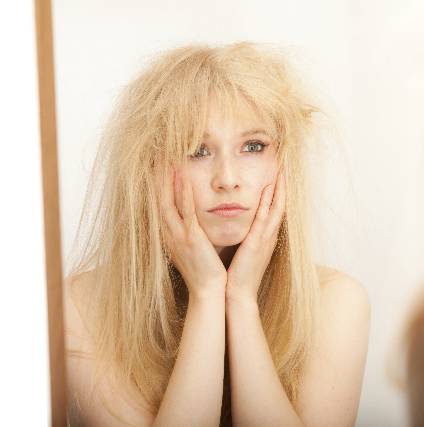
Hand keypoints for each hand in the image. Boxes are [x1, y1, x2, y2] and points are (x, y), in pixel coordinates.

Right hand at [155, 166, 225, 299]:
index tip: (156, 165)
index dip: (156, 184)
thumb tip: (186, 222)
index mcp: (169, 235)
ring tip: (166, 158)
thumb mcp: (190, 248)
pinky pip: (186, 211)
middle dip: (156, 177)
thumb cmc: (203, 270)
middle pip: (158, 198)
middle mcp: (169, 233)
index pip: (159, 203)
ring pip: (168, 201)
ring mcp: (178, 235)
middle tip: (155, 155)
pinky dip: (184, 193)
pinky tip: (185, 177)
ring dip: (167, 179)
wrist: (208, 291)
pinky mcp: (191, 238)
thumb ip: (186, 233)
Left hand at [226, 172, 285, 303]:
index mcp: (266, 237)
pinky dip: (268, 202)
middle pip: (281, 204)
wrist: (238, 295)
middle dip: (283, 185)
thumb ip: (248, 238)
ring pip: (277, 208)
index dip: (279, 191)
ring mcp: (266, 239)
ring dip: (280, 188)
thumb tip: (244, 226)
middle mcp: (270, 235)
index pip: (275, 209)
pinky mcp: (257, 243)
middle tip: (285, 165)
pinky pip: (264, 218)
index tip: (279, 173)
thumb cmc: (239, 275)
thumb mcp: (246, 252)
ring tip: (282, 170)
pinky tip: (268, 188)